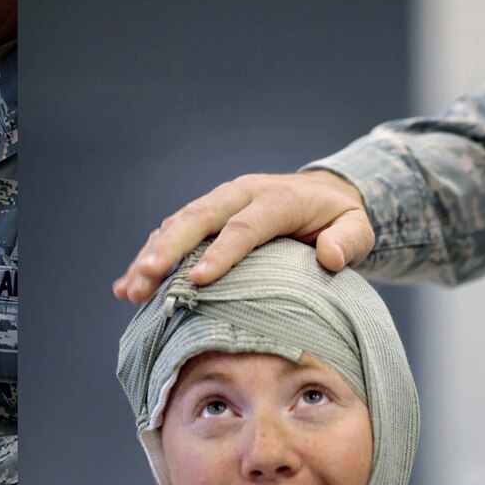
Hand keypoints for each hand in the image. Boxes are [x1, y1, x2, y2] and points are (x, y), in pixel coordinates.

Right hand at [113, 169, 374, 302]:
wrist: (322, 194)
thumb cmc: (339, 219)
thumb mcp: (358, 228)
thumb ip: (349, 240)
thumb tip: (330, 257)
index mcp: (277, 198)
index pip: (246, 226)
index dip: (222, 253)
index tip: (200, 281)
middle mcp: (242, 194)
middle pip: (199, 220)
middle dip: (168, 251)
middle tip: (145, 280)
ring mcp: (220, 202)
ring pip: (178, 225)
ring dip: (151, 256)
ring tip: (129, 290)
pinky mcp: (206, 215)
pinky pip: (172, 232)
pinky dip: (149, 256)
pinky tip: (126, 285)